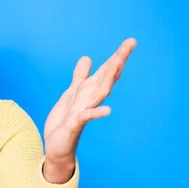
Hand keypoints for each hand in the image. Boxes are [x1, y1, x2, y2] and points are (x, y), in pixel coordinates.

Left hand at [43, 38, 136, 175]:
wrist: (57, 145)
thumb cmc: (65, 121)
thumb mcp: (71, 94)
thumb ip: (80, 77)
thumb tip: (87, 58)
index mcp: (89, 91)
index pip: (105, 72)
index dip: (116, 56)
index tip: (130, 41)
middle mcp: (90, 100)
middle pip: (106, 77)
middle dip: (117, 61)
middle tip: (131, 44)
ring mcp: (84, 111)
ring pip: (99, 93)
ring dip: (108, 79)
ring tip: (118, 64)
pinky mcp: (75, 124)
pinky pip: (86, 117)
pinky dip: (96, 113)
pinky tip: (108, 111)